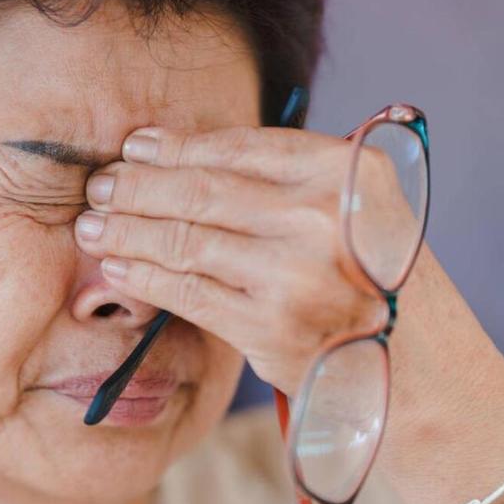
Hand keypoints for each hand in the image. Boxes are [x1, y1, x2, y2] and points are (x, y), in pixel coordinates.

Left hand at [74, 126, 386, 393]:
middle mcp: (324, 218)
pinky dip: (145, 275)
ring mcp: (297, 275)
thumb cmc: (365, 271)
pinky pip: (188, 292)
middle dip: (137, 186)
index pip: (240, 148)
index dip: (177, 146)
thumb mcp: (347, 206)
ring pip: (186, 240)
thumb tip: (171, 155)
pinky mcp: (270, 329)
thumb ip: (280, 178)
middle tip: (99, 184)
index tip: (135, 147)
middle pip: (203, 191)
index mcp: (346, 172)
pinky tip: (118, 264)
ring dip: (127, 229)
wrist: (411, 356)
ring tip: (93, 224)